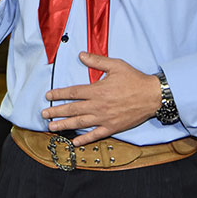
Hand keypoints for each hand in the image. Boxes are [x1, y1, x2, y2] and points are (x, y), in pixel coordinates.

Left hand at [40, 53, 161, 145]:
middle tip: (43, 113)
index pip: (73, 93)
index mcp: (97, 90)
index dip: (59, 94)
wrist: (152, 96)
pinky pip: (95, 134)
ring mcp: (104, 118)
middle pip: (72, 109)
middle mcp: (98, 105)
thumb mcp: (116, 65)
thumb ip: (97, 61)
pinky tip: (74, 142)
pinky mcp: (112, 127)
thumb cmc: (134, 79)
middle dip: (56, 111)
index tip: (48, 96)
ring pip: (80, 123)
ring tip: (51, 127)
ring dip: (64, 125)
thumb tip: (81, 55)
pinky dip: (84, 139)